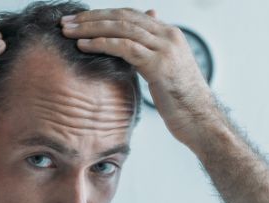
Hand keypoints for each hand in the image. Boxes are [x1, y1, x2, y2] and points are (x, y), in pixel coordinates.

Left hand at [61, 8, 222, 144]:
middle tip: (66, 21)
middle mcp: (169, 35)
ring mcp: (165, 48)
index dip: (102, 15)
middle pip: (122, 16)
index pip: (129, 14)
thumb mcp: (166, 70)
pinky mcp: (159, 64)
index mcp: (169, 34)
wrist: (202, 121)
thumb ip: (151, 53)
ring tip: (68, 31)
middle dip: (91, 18)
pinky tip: (83, 46)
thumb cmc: (182, 101)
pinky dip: (101, 44)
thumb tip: (133, 46)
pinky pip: (124, 47)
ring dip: (90, 28)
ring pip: (121, 28)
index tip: (79, 20)